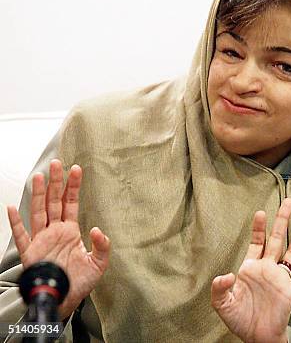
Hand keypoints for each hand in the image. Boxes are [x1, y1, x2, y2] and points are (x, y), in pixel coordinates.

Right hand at [7, 159, 110, 319]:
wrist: (65, 300)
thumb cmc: (80, 282)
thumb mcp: (99, 263)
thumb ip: (102, 246)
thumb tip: (97, 230)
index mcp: (71, 231)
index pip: (71, 203)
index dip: (73, 187)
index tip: (75, 169)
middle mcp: (55, 232)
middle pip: (53, 201)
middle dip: (55, 182)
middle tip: (56, 163)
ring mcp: (42, 240)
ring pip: (39, 212)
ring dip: (38, 195)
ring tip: (38, 177)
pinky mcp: (31, 253)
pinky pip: (22, 236)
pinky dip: (17, 223)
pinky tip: (13, 209)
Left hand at [211, 198, 290, 342]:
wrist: (256, 337)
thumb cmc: (239, 319)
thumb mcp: (222, 304)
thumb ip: (219, 288)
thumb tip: (226, 275)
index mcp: (251, 268)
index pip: (257, 242)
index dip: (259, 228)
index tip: (261, 213)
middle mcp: (268, 268)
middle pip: (277, 239)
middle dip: (282, 220)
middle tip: (288, 201)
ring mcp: (281, 279)